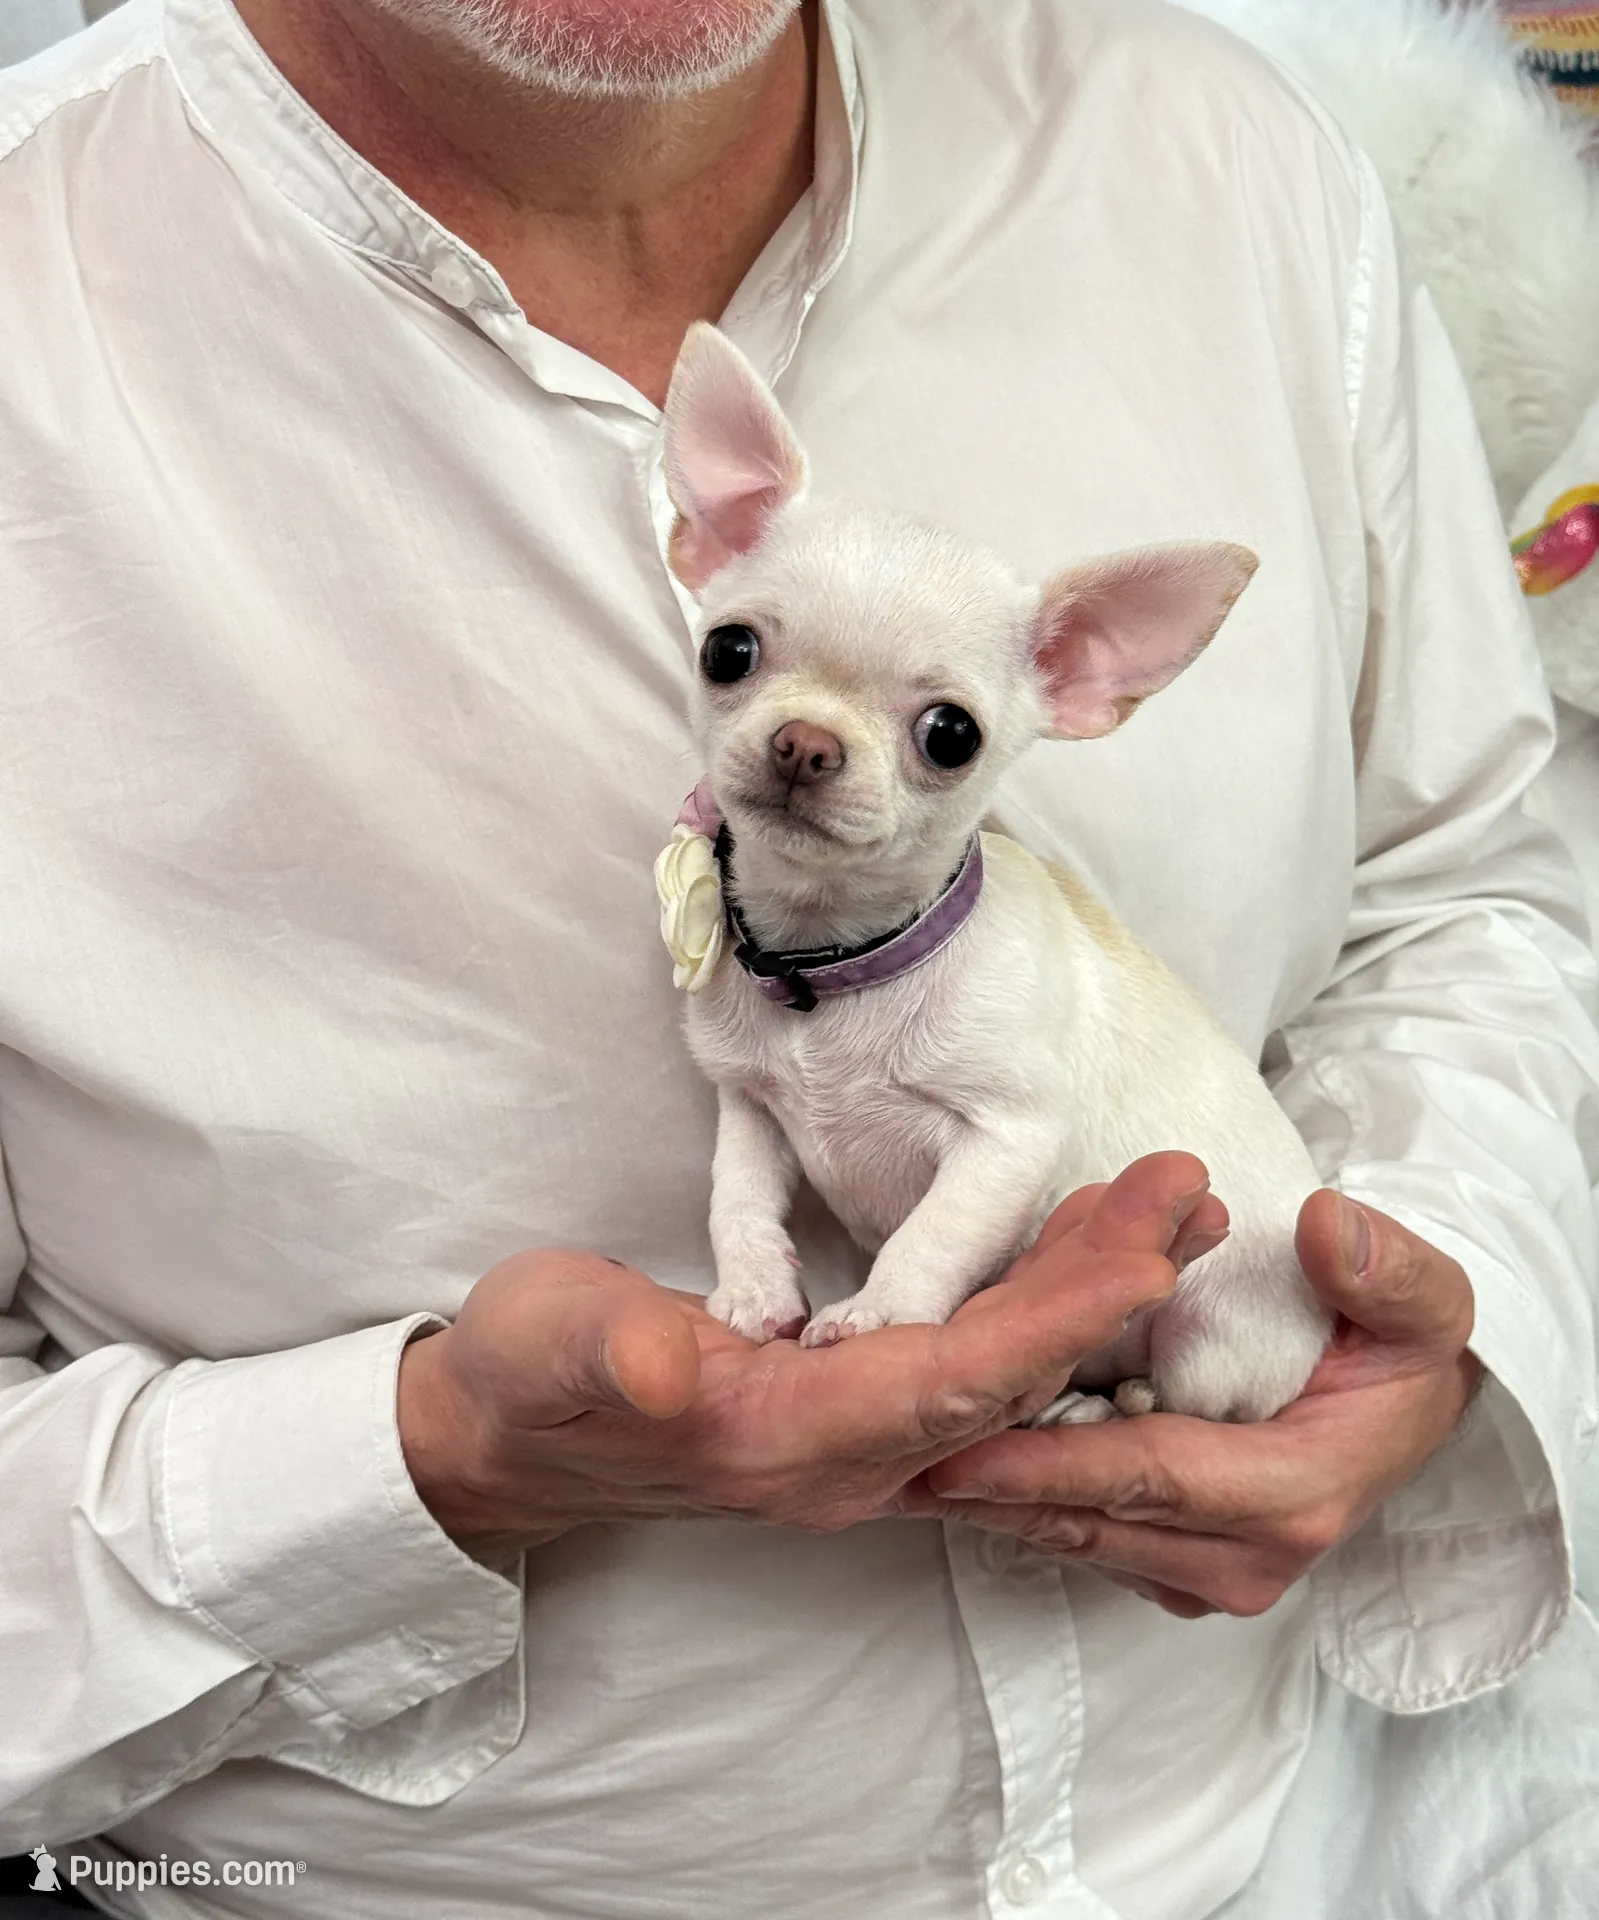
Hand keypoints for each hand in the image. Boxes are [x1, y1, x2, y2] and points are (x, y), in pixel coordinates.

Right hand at [396, 1152, 1227, 1555]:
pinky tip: (1089, 1246)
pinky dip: (1041, 1301)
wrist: (512, 1437)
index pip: (952, 1383)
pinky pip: (977, 1364)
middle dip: (1104, 1287)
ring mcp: (858, 1441)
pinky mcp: (857, 1411)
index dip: (1052, 1319)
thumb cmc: (529, 1379)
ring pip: (1004, 1371)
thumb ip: (609, 1353)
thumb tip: (671, 1364)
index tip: (1144, 1252)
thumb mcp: (548, 1348)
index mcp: (787, 1441)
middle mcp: (847, 1458)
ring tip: (1171, 1203)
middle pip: (1007, 1378)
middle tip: (1193, 1192)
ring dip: (1088, 1288)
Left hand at [906, 1191, 1479, 1617]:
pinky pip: (1082, 1533)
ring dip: (993, 1490)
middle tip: (886, 1443)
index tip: (950, 1439)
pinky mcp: (1178, 1571)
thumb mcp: (1423, 1298)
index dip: (1043, 1458)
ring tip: (900, 1443)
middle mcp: (1245, 1559)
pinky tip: (960, 1448)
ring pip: (1071, 1534)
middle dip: (988, 1479)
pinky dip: (1022, 1492)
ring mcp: (1208, 1575)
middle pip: (1086, 1518)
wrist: (1410, 1407)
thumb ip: (1385, 1269)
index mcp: (1291, 1498)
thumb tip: (1325, 1228)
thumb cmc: (1403, 1347)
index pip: (1141, 1477)